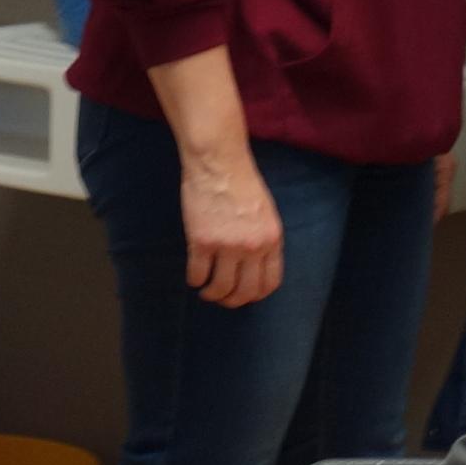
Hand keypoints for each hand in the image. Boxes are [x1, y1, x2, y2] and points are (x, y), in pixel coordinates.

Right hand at [179, 152, 283, 308]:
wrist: (218, 163)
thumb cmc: (242, 183)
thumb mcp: (266, 213)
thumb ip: (264, 240)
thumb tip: (255, 266)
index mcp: (271, 240)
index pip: (269, 283)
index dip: (256, 295)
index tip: (244, 294)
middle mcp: (252, 247)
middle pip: (245, 292)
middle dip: (233, 301)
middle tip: (222, 297)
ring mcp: (226, 246)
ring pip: (220, 288)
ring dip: (212, 294)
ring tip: (206, 290)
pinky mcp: (201, 241)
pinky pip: (197, 274)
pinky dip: (194, 280)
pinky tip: (194, 277)